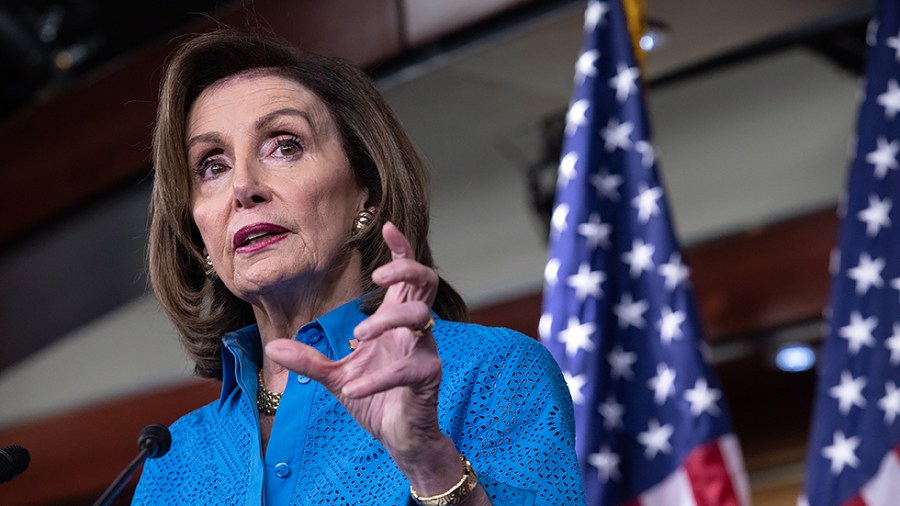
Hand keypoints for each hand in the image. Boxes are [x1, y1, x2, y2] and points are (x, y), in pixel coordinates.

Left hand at [266, 221, 449, 462]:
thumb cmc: (377, 399)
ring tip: (356, 337)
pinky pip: (407, 368)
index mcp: (395, 321)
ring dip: (385, 321)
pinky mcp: (427, 377)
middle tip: (377, 277)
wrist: (399, 438)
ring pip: (421, 318)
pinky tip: (354, 389)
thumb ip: (309, 361)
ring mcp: (424, 351)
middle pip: (425, 283)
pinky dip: (377, 378)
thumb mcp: (336, 377)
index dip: (402, 249)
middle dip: (406, 269)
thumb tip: (273, 347)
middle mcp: (414, 330)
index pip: (406, 276)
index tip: (388, 227)